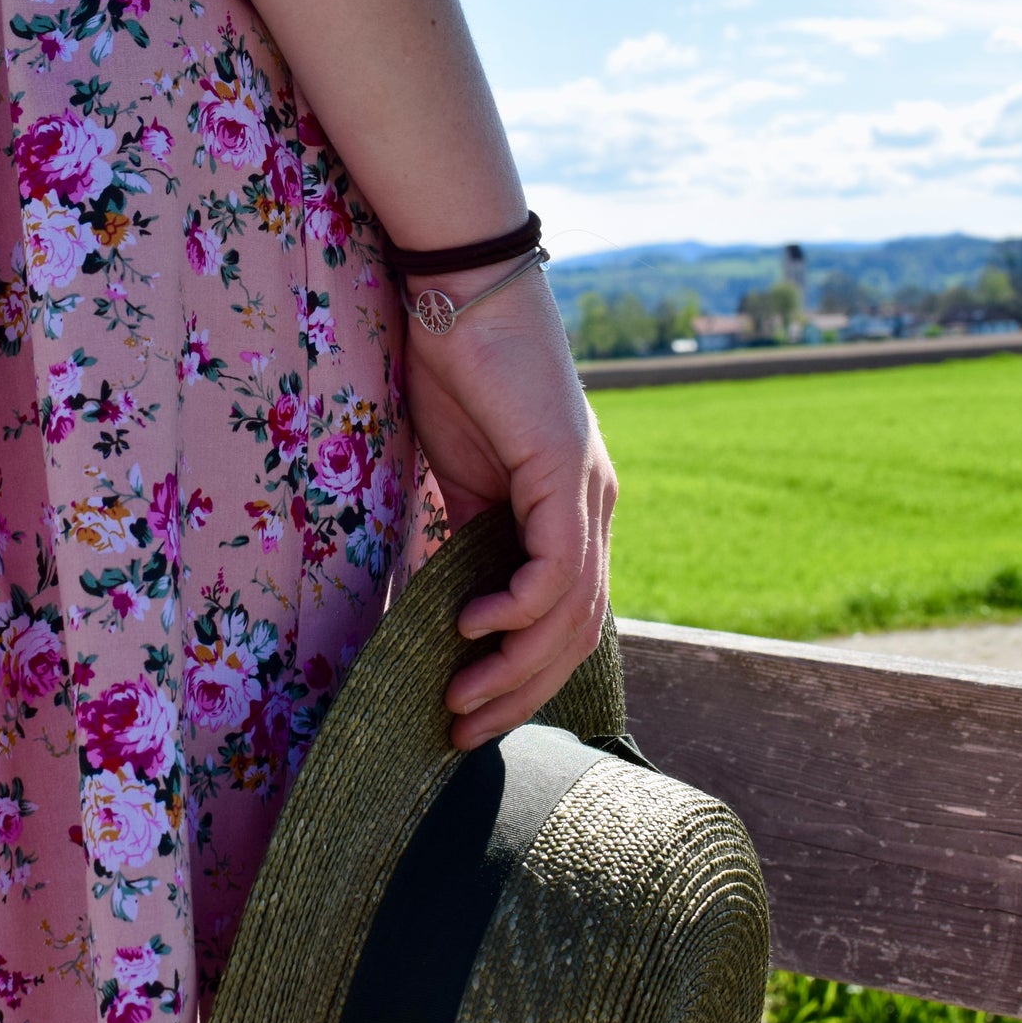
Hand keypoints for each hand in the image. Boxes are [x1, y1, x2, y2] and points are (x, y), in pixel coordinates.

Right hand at [402, 263, 618, 749]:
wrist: (460, 290)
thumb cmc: (453, 370)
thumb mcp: (453, 476)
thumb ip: (457, 539)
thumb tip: (427, 611)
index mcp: (571, 510)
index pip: (566, 619)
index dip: (523, 678)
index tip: (468, 717)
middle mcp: (594, 506)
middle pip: (578, 633)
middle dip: (520, 695)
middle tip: (459, 732)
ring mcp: (587, 490)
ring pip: (572, 613)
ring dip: (515, 668)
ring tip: (458, 697)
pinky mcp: (565, 472)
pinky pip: (558, 567)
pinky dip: (519, 610)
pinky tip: (472, 628)